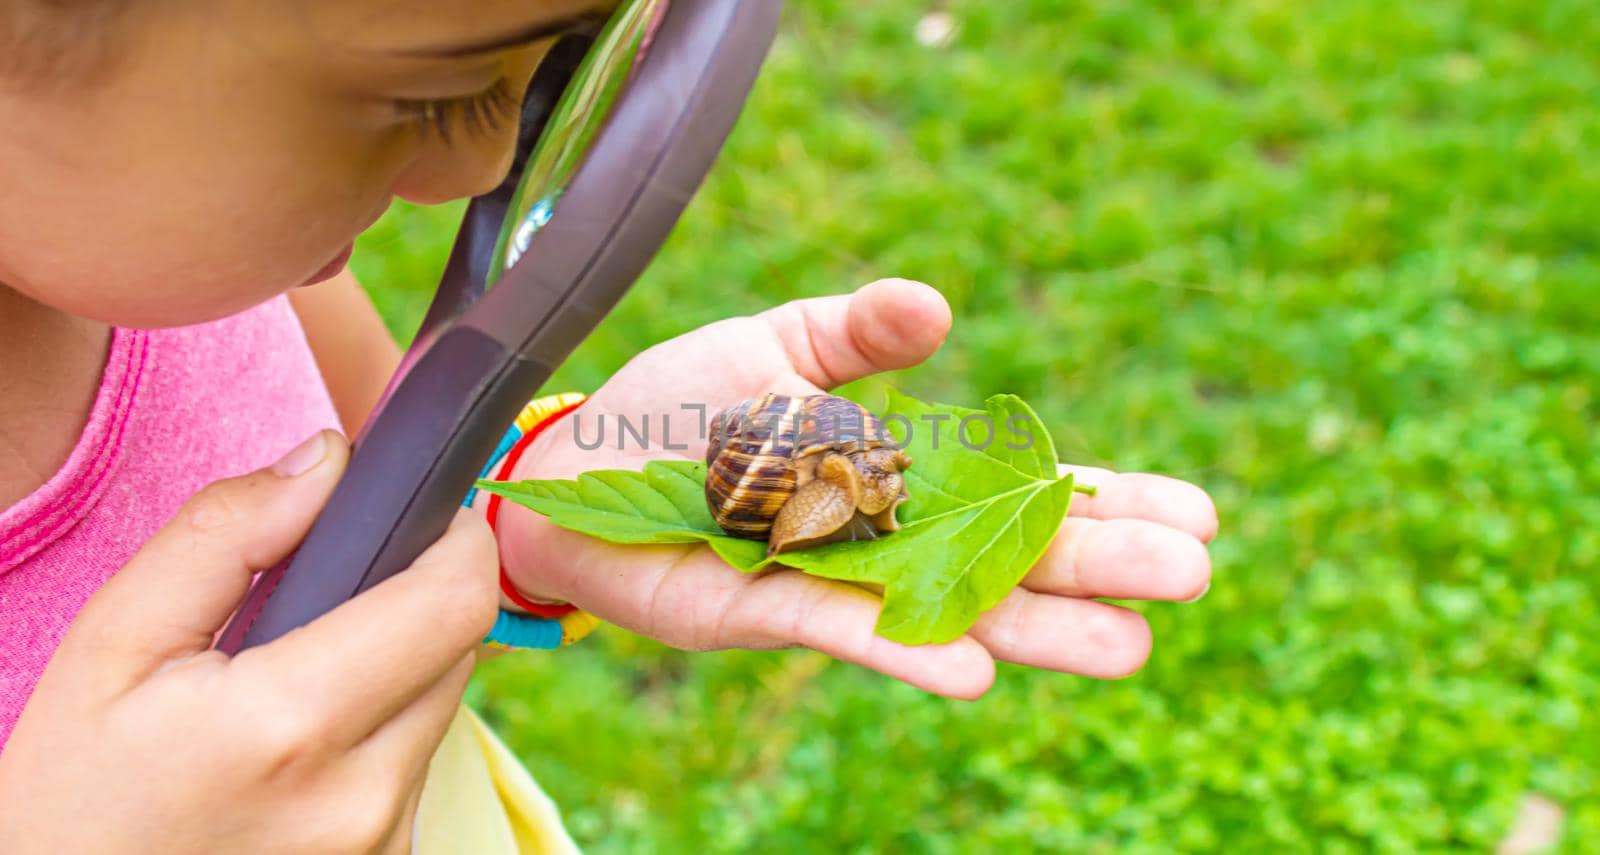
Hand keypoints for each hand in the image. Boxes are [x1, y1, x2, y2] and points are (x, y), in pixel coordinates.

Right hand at [0, 431, 499, 853]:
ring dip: (393, 674)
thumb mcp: (111, 648)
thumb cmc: (69, 797)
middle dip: (412, 600)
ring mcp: (380, 846)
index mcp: (291, 725)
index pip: (454, 602)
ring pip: (438, 711)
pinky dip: (376, 741)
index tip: (425, 512)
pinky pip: (414, 772)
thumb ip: (224, 537)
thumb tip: (328, 460)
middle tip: (327, 597)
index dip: (456, 539)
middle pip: (456, 650)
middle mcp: (358, 797)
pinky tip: (296, 754)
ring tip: (291, 689)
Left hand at [499, 279, 1216, 698]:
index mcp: (903, 471)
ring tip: (1125, 647)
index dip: (1100, 502)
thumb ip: (859, 335)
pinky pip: (851, 633)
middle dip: (1097, 565)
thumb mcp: (778, 345)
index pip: (1022, 492)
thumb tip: (941, 306)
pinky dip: (911, 654)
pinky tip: (978, 672)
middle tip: (1191, 575)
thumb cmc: (680, 406)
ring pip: (952, 611)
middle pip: (1010, 557)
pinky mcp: (770, 610)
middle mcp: (886, 536)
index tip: (1196, 511)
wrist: (576, 463)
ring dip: (1035, 628)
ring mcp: (836, 579)